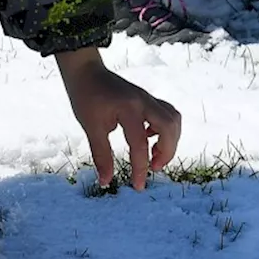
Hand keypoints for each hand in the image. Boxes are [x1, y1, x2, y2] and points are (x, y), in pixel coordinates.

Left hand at [56, 47, 180, 190]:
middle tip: (152, 168)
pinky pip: (166, 114)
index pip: (140, 144)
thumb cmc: (85, 97)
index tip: (138, 186)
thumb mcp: (90, 127)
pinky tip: (148, 137)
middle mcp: (143, 101)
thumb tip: (105, 181)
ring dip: (170, 140)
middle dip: (166, 152)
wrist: (85, 71)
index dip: (140, 168)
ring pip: (173, 119)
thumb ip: (101, 155)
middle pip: (170, 128)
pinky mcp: (147, 99)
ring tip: (154, 155)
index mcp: (128, 108)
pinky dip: (165, 129)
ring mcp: (147, 98)